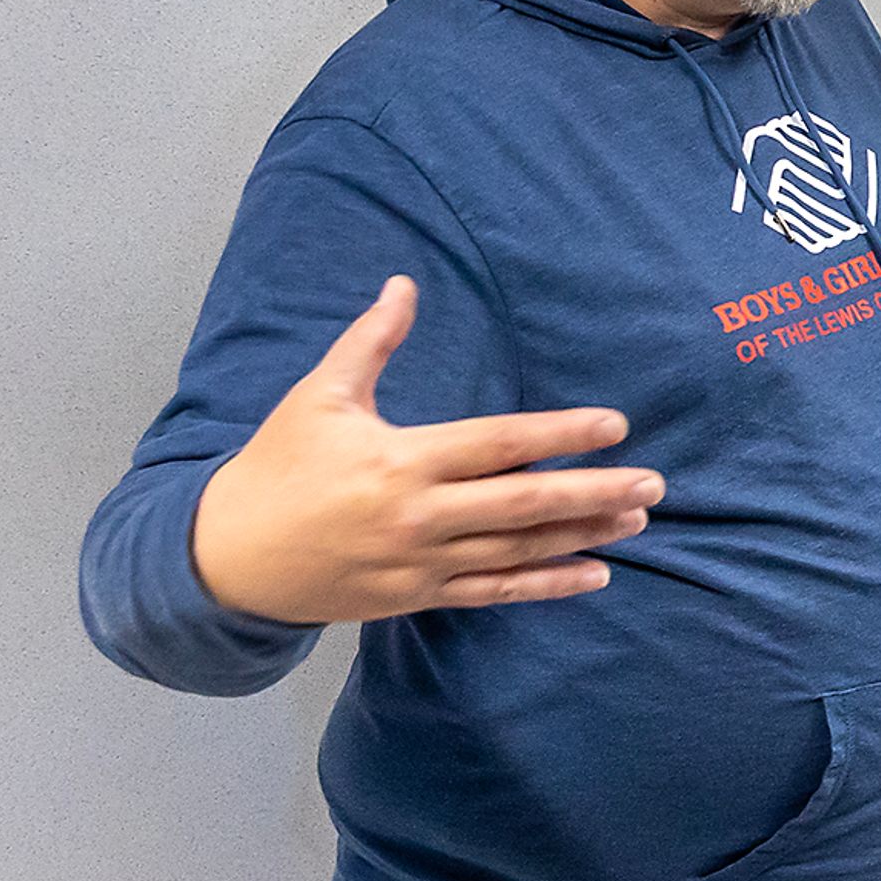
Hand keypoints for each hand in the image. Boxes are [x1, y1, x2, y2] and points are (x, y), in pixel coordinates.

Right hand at [190, 276, 658, 624]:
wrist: (227, 558)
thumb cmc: (277, 465)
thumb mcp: (319, 396)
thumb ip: (370, 341)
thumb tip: (404, 284)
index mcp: (399, 459)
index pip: (498, 443)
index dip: (561, 433)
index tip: (615, 426)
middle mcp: (418, 515)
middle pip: (524, 502)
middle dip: (595, 491)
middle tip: (654, 483)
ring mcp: (421, 561)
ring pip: (519, 550)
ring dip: (583, 534)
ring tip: (638, 519)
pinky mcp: (418, 595)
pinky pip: (495, 591)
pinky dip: (548, 585)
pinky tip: (597, 573)